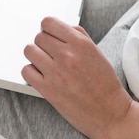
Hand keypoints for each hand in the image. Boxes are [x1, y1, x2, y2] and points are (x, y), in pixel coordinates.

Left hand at [22, 16, 131, 138]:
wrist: (111, 115)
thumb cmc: (106, 85)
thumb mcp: (97, 52)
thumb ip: (78, 36)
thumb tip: (59, 28)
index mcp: (81, 43)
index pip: (49, 22)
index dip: (48, 29)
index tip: (50, 36)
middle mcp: (67, 55)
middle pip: (38, 37)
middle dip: (43, 44)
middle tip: (51, 54)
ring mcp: (56, 72)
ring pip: (29, 51)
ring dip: (35, 56)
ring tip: (45, 64)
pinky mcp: (48, 90)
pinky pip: (26, 71)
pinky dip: (31, 72)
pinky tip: (42, 76)